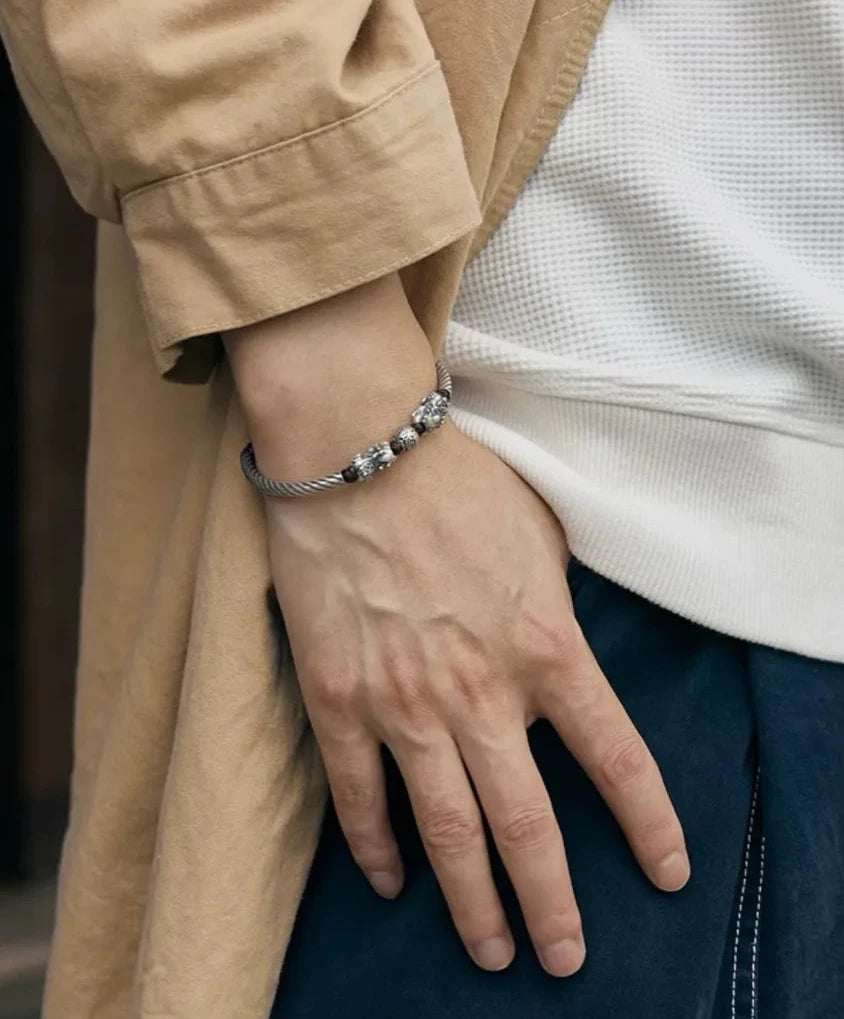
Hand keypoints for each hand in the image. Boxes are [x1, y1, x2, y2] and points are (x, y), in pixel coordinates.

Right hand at [263, 421, 689, 977]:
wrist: (358, 451)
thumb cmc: (456, 482)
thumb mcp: (542, 538)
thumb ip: (558, 611)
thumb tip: (562, 653)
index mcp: (547, 648)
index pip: (617, 759)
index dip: (649, 824)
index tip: (665, 871)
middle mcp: (482, 693)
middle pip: (530, 826)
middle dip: (552, 905)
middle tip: (563, 956)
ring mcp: (405, 705)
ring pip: (447, 832)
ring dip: (473, 904)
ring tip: (491, 951)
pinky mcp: (339, 699)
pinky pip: (358, 796)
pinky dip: (376, 848)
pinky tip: (390, 881)